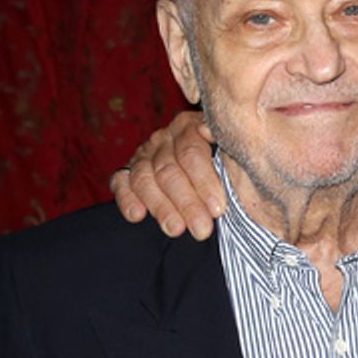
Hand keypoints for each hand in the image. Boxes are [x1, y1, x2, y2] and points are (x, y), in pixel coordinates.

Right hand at [110, 111, 223, 238]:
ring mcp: (144, 155)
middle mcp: (165, 138)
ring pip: (144, 178)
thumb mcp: (236, 156)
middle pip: (168, 169)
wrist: (217, 180)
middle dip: (186, 203)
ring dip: (161, 207)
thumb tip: (215, 136)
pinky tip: (137, 215)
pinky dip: (127, 198)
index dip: (204, 182)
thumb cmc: (233, 171)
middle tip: (202, 229)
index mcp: (191, 127)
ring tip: (176, 230)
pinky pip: (121, 183)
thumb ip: (233, 149)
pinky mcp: (127, 173)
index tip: (218, 209)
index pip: (191, 152)